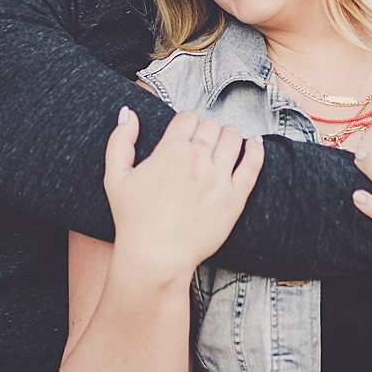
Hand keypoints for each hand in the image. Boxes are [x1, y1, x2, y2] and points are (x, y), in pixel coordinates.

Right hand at [104, 108, 262, 283]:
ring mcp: (219, 179)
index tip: (185, 134)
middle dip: (206, 131)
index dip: (186, 123)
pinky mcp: (235, 197)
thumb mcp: (115, 177)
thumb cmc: (134, 221)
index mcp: (170, 152)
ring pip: (233, 138)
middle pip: (211, 126)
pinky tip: (254, 145)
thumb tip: (129, 114)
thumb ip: (120, 141)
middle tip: (202, 144)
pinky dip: (255, 149)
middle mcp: (197, 161)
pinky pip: (253, 163)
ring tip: (224, 144)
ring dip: (228, 136)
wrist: (156, 257)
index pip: (188, 118)